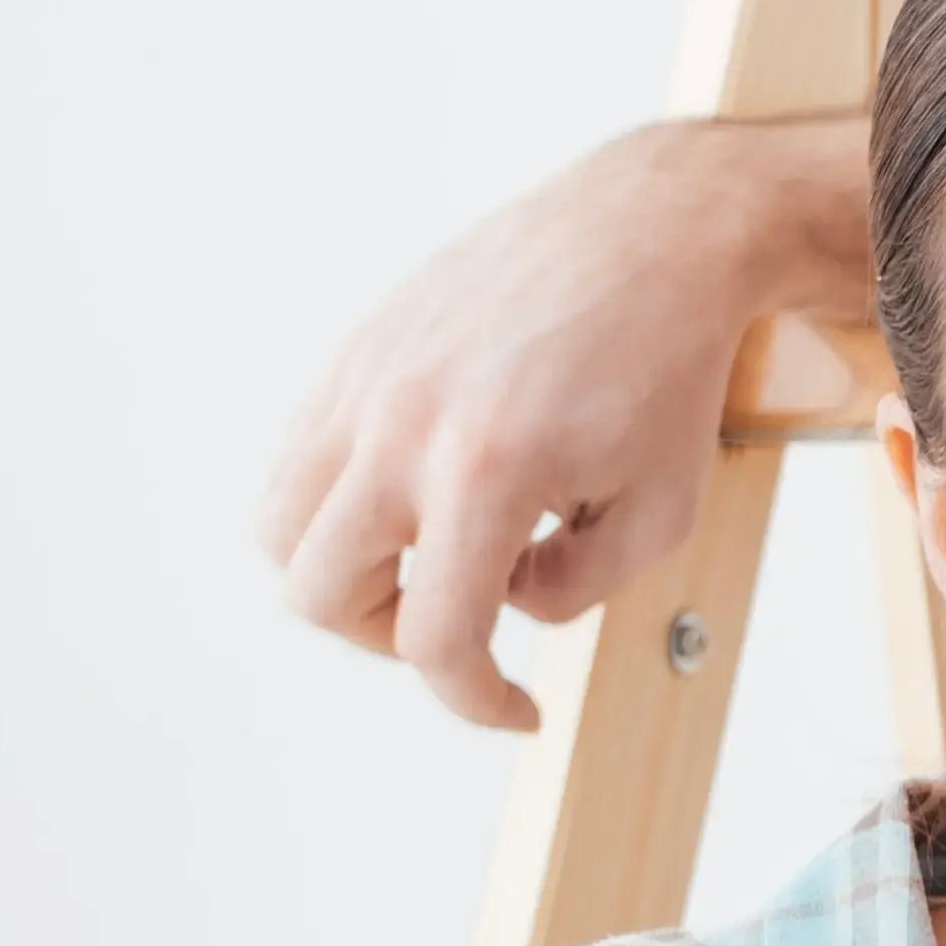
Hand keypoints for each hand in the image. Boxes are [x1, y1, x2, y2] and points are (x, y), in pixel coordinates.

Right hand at [255, 112, 863, 728]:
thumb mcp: (659, 512)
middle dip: (388, 637)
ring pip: (279, 525)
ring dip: (342, 570)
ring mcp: (364, 383)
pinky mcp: (354, 353)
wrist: (648, 237)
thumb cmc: (667, 373)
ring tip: (432, 560)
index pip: (435, 637)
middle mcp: (401, 426)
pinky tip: (424, 493)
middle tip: (463, 623)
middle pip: (316, 592)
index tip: (518, 708)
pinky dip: (341, 503)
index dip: (476, 700)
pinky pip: (300, 458)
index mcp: (486, 471)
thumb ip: (574, 589)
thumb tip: (498, 604)